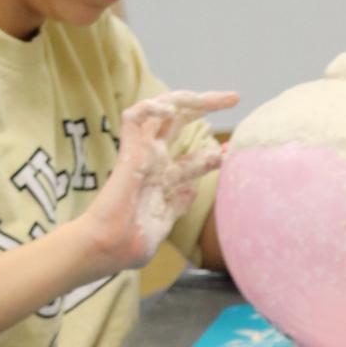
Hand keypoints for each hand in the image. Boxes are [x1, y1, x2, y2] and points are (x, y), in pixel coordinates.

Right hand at [82, 90, 236, 271]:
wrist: (110, 249)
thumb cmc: (132, 244)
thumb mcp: (165, 221)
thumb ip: (178, 203)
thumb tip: (193, 189)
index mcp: (164, 179)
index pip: (194, 158)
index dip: (215, 153)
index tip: (234, 151)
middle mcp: (154, 161)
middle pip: (181, 122)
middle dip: (207, 106)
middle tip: (235, 97)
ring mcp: (142, 154)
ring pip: (161, 110)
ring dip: (189, 99)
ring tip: (218, 97)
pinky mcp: (129, 151)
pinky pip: (135, 117)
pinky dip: (151, 106)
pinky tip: (171, 109)